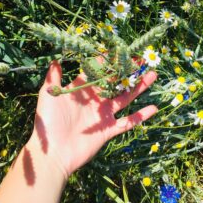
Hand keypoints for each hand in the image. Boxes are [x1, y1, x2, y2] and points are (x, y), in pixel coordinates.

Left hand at [30, 60, 157, 176]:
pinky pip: (128, 122)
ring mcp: (103, 115)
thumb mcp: (49, 95)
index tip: (121, 50)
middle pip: (116, 83)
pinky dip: (141, 116)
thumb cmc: (48, 122)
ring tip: (152, 75)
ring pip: (125, 98)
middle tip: (143, 60)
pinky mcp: (109, 130)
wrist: (53, 152)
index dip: (109, 60)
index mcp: (82, 90)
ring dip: (139, 88)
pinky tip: (154, 108)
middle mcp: (95, 100)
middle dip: (129, 71)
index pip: (99, 71)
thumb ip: (54, 77)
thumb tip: (56, 59)